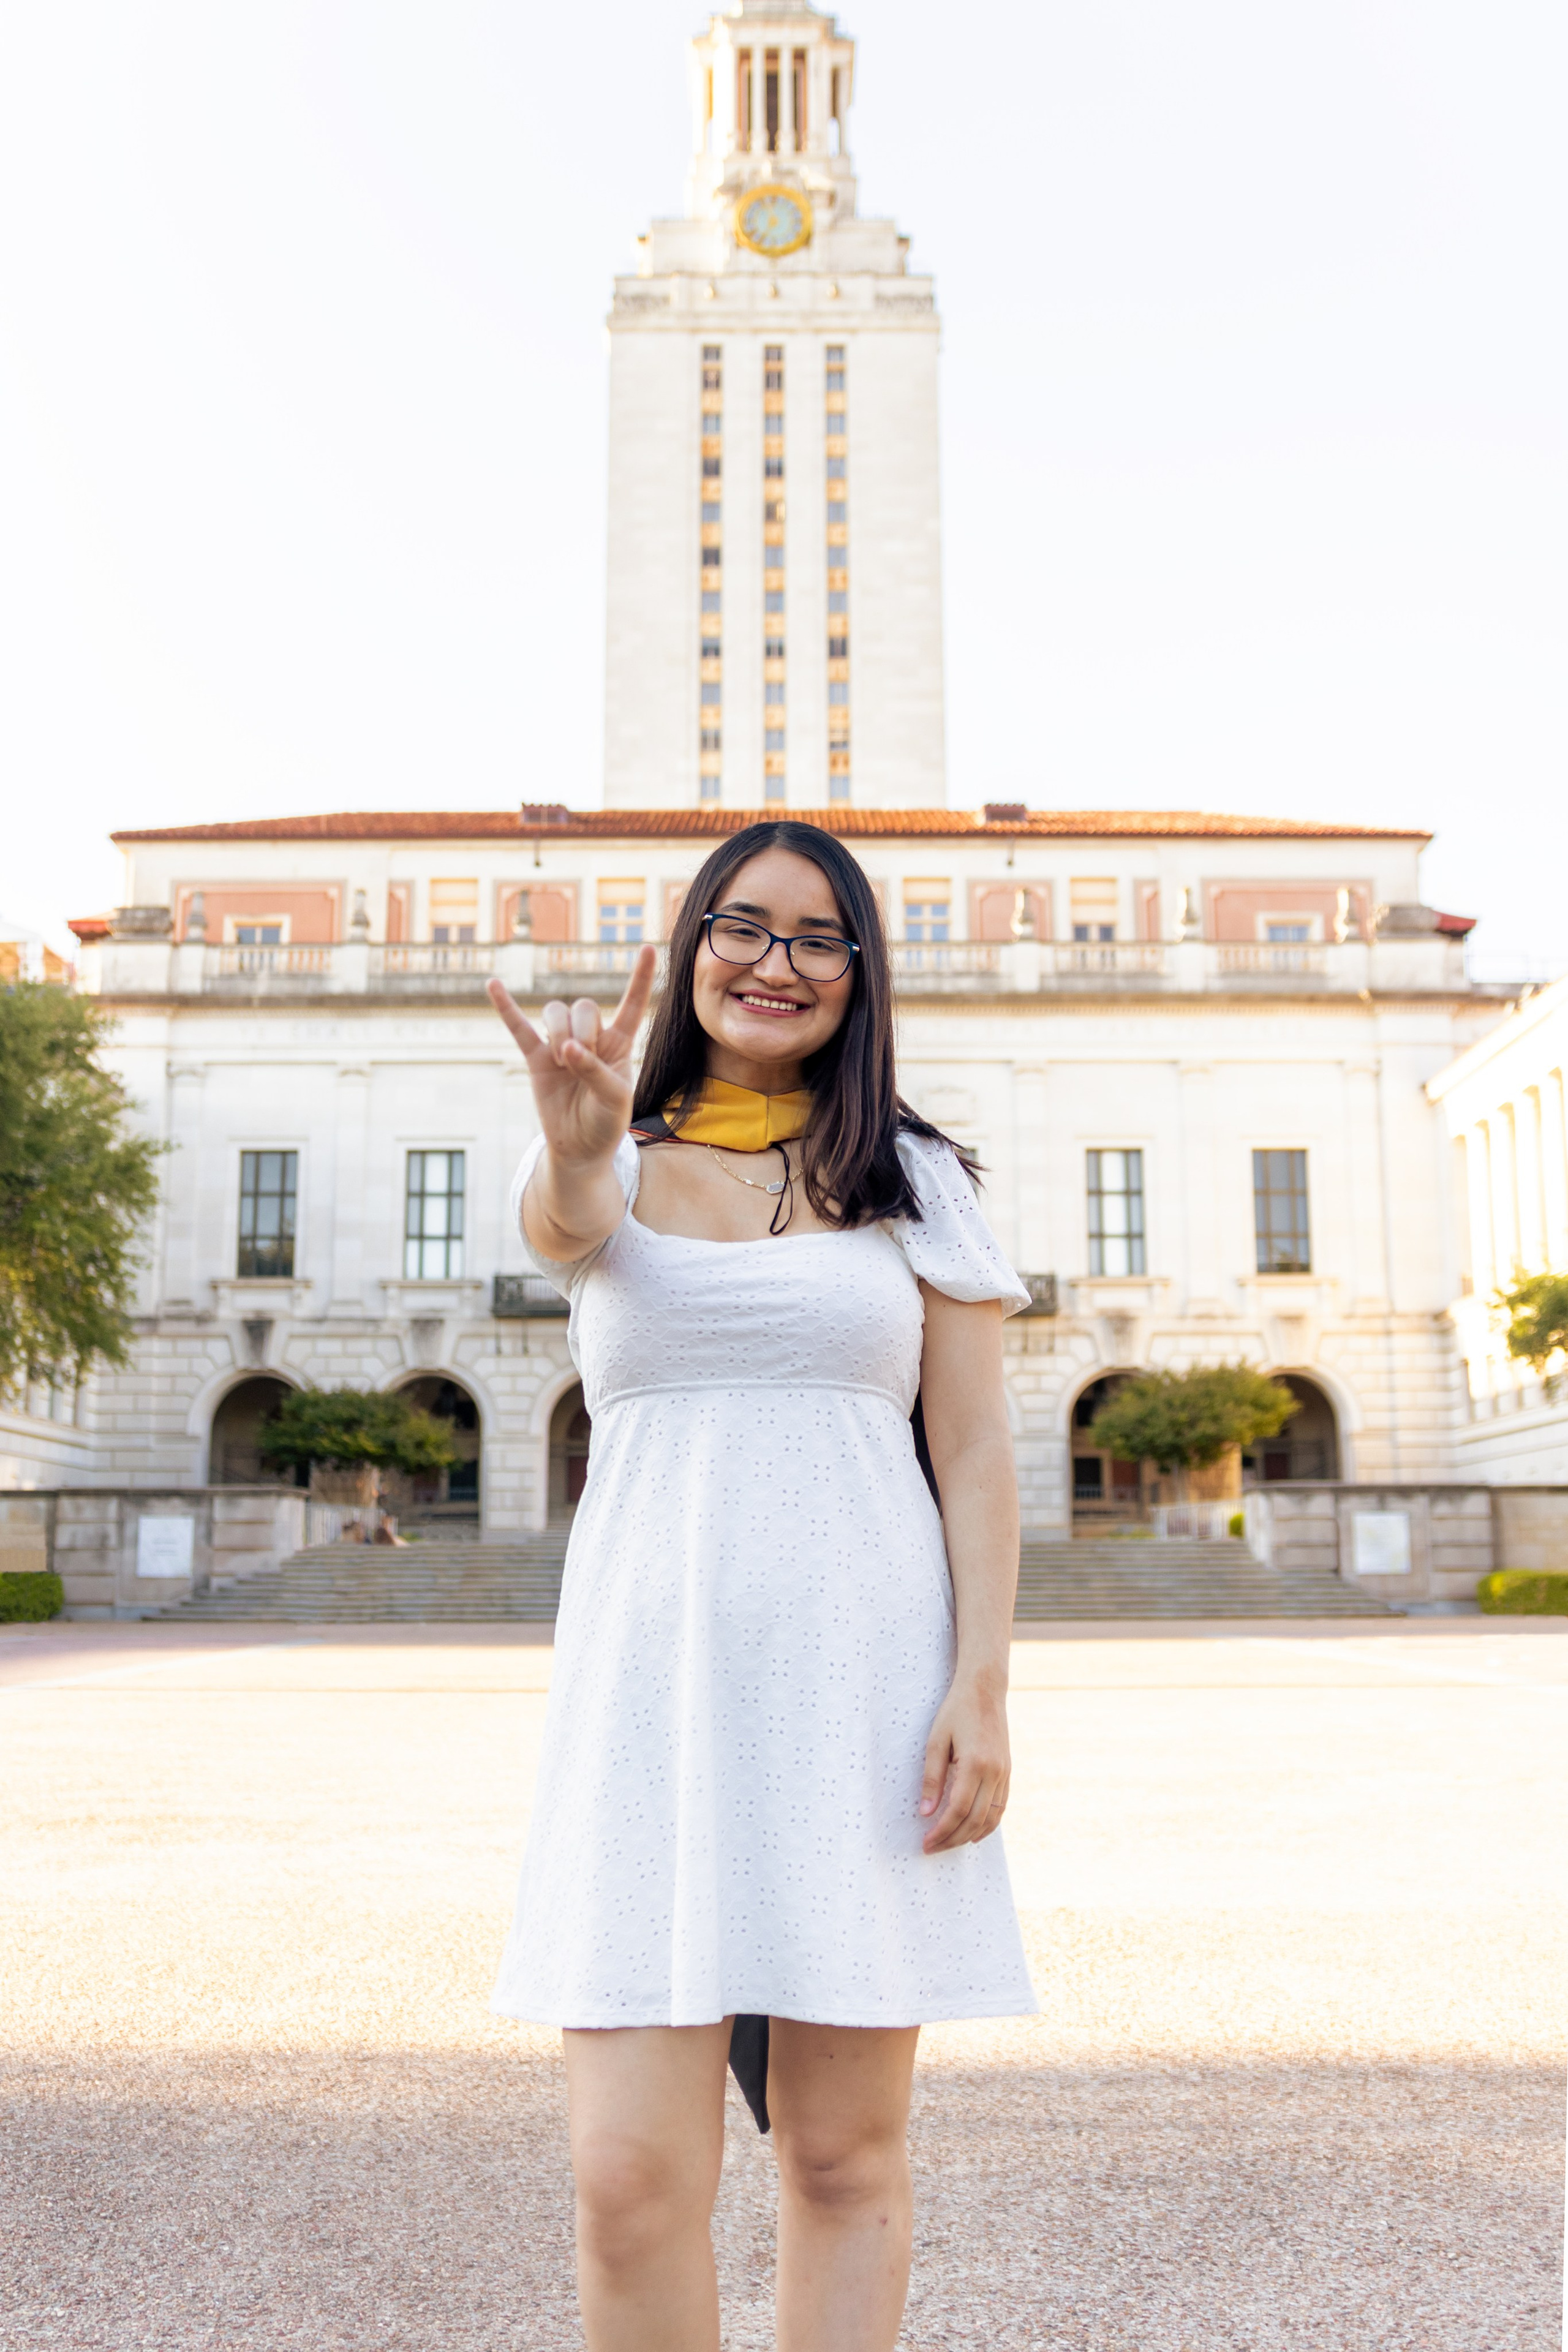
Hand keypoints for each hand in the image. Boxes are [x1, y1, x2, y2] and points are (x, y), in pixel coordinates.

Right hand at [487, 947, 657, 1168]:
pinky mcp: (536, 1059)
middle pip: (583, 1006)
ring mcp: (560, 1045)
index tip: (650, 948)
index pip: (632, 1003)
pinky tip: (492, 984)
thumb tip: (566, 1049)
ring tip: (563, 1062)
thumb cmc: (606, 1122)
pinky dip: (506, 1007)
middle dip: (582, 1030)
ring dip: (558, 1033)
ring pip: (555, 1012)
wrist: (580, 1148)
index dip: (641, 977)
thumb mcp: (614, 1099)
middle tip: (581, 1061)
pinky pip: (518, 1028)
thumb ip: (595, 1071)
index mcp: (619, 1043)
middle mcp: (590, 1038)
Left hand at [918, 1674, 1010, 1853]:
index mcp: (975, 1764)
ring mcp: (1004, 1774)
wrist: (985, 1690)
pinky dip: (987, 1824)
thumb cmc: (956, 1711)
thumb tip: (926, 1813)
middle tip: (932, 1848)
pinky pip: (1000, 1807)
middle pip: (974, 1820)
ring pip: (990, 1818)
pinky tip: (973, 1832)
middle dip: (952, 1839)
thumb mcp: (936, 1741)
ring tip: (948, 1843)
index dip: (941, 1831)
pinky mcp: (1008, 1772)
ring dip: (969, 1835)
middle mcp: (994, 1772)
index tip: (926, 1843)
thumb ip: (932, 1778)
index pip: (958, 1810)